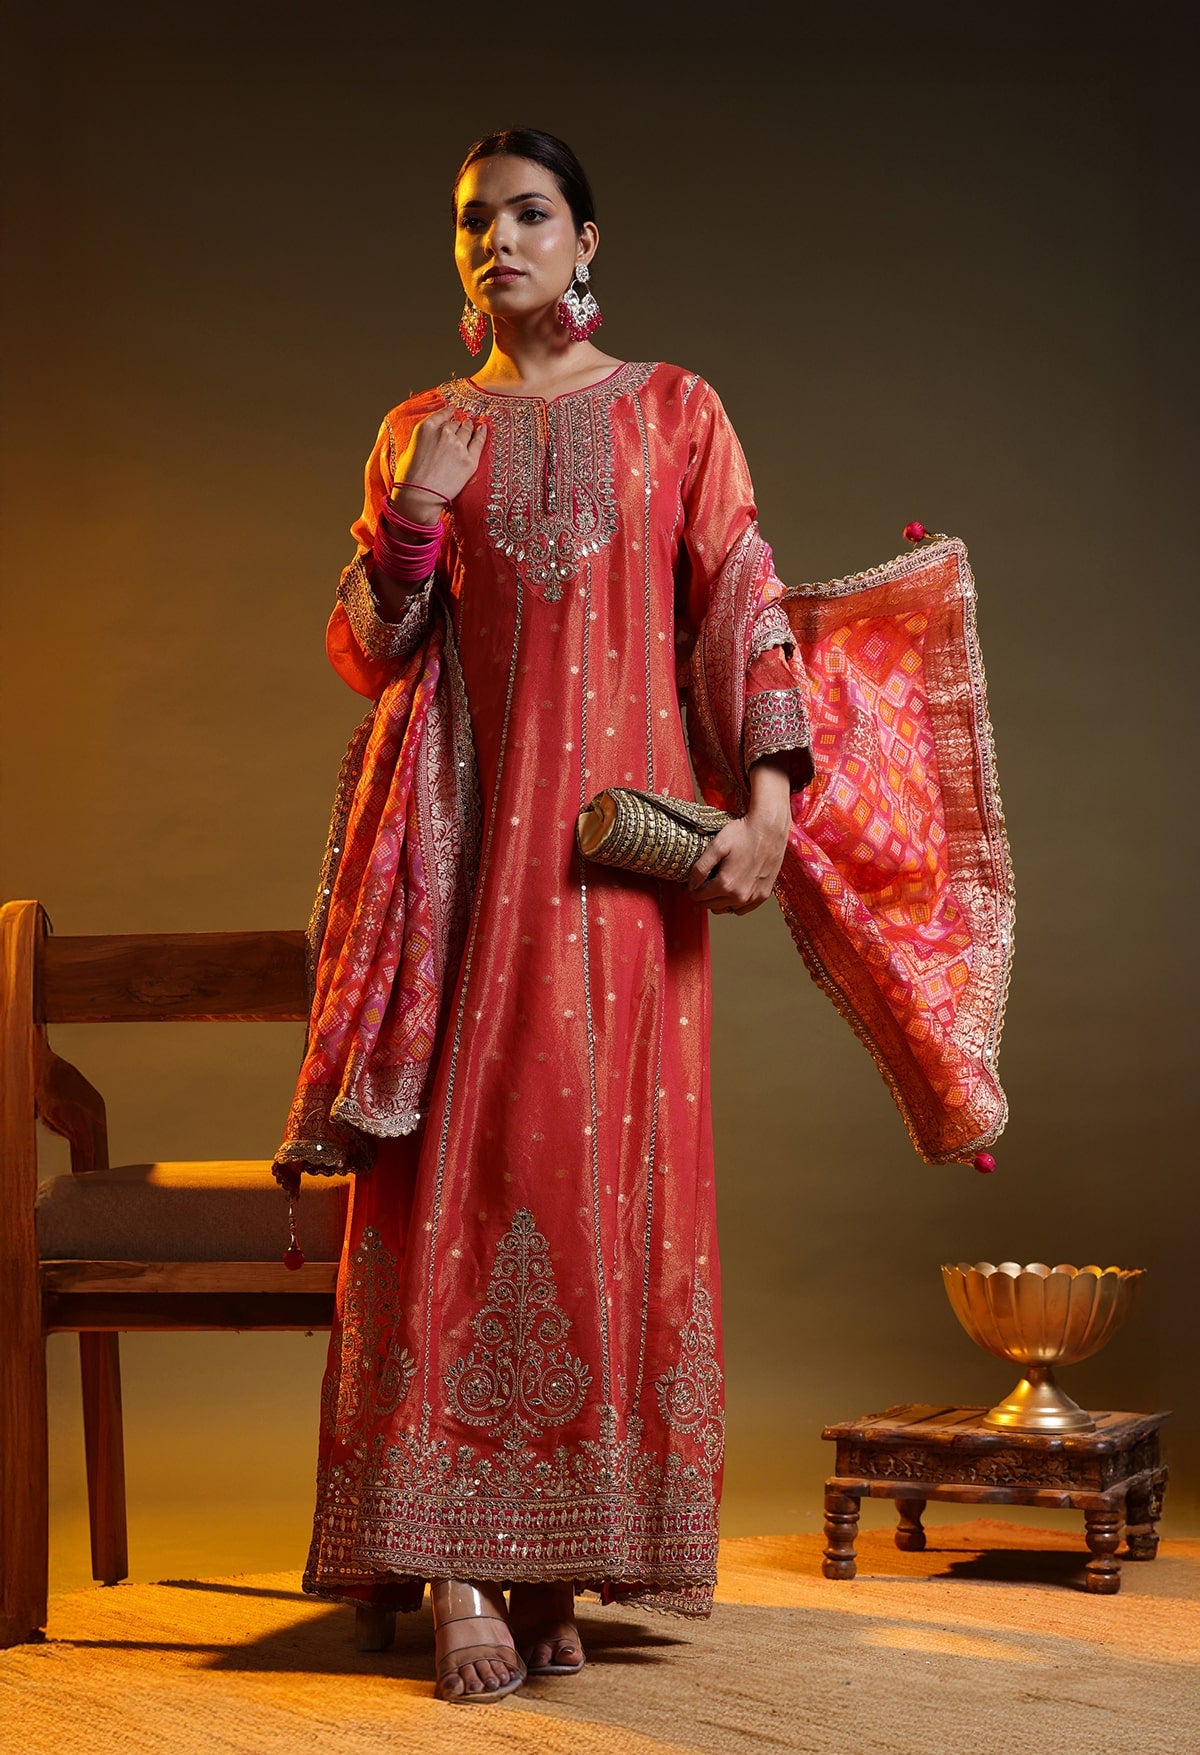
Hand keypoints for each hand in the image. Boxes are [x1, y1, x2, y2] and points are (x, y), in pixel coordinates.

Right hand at [390, 406, 487, 523]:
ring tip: (471, 426)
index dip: (448, 414)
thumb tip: (429, 440)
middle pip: (455, 423)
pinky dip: (482, 433)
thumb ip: (422, 439)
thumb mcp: (408, 450)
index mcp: (427, 427)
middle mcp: (444, 432)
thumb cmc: (409, 478)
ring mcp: (459, 446)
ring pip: (467, 430)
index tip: (451, 413)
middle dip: (457, 424)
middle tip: (460, 425)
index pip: (442, 414)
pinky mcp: (469, 460)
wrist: (419, 497)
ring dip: (468, 427)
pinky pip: (479, 442)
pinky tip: (483, 428)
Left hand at [686, 805, 790, 915]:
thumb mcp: (716, 846)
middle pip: (710, 905)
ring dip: (716, 901)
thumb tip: (691, 885)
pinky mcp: (763, 895)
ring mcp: (753, 897)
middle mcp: (740, 895)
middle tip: (699, 883)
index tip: (688, 883)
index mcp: (726, 884)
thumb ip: (700, 868)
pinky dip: (733, 904)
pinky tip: (730, 891)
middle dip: (701, 896)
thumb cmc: (743, 833)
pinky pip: (742, 909)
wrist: (769, 828)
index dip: (690, 890)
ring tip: (714, 886)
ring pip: (725, 909)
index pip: (699, 897)